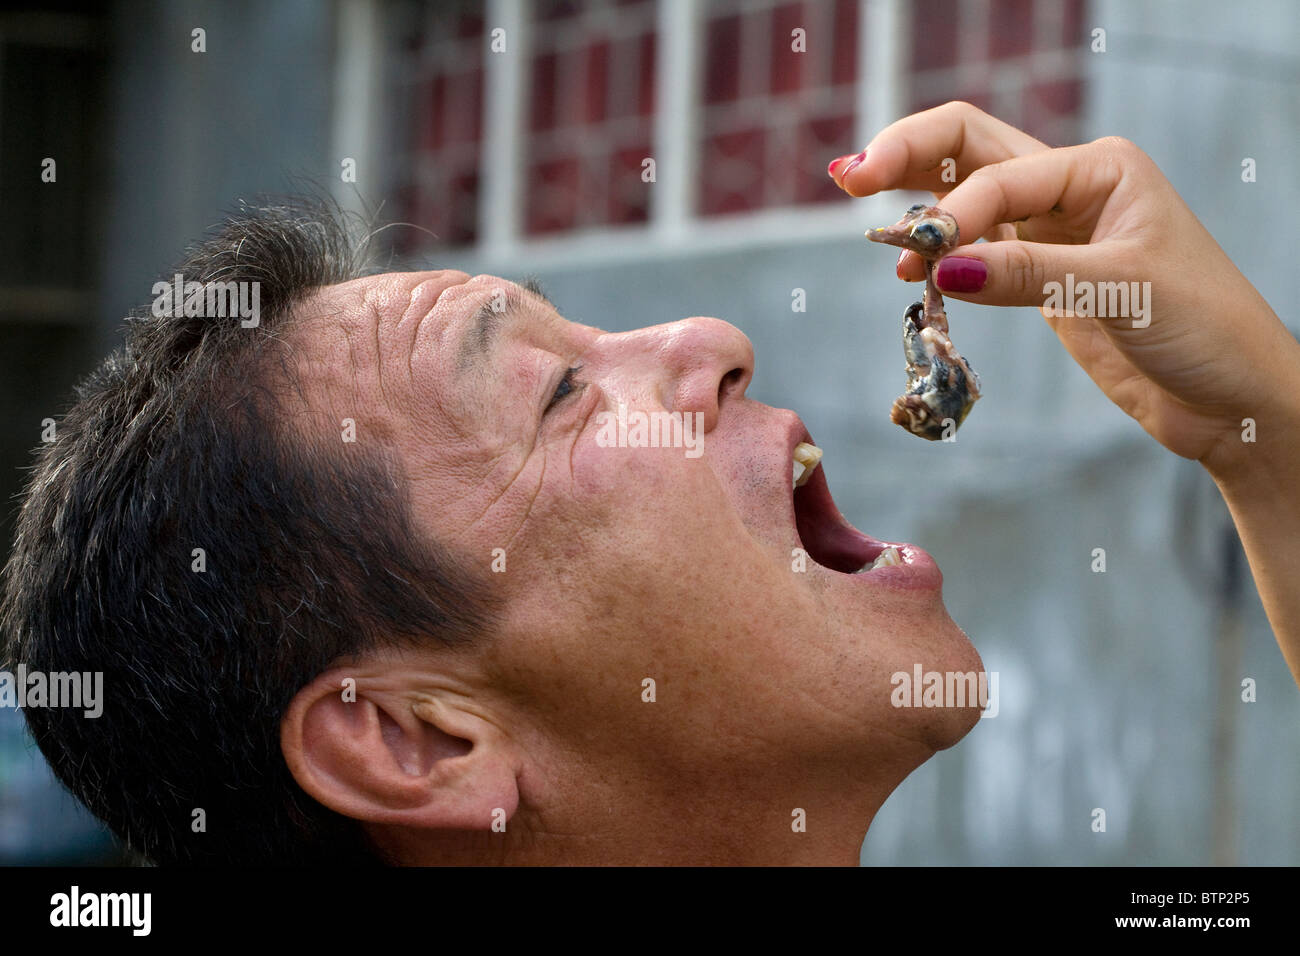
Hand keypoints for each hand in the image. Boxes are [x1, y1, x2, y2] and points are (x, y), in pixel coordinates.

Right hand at [829, 101, 1299, 480]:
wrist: (1233, 396)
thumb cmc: (1204, 329)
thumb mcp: (1120, 291)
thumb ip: (1030, 274)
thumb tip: (942, 268)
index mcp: (1100, 168)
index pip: (997, 171)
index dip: (953, 211)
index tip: (923, 258)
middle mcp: (1071, 188)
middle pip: (969, 150)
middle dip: (907, 158)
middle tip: (849, 176)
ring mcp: (1052, 233)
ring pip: (965, 199)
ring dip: (916, 208)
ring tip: (875, 236)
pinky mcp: (1040, 278)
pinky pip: (974, 254)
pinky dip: (937, 260)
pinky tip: (909, 276)